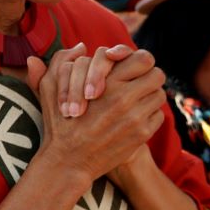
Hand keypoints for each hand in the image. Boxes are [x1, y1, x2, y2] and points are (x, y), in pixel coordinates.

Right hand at [29, 45, 167, 183]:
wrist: (68, 162)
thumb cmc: (58, 123)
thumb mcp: (49, 88)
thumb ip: (61, 61)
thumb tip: (81, 47)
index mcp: (106, 82)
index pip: (143, 59)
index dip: (140, 61)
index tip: (132, 67)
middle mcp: (123, 98)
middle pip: (157, 75)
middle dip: (149, 77)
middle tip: (139, 82)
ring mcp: (135, 117)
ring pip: (159, 95)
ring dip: (150, 95)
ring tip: (137, 99)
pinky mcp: (142, 134)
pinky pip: (158, 115)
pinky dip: (150, 115)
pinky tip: (136, 117)